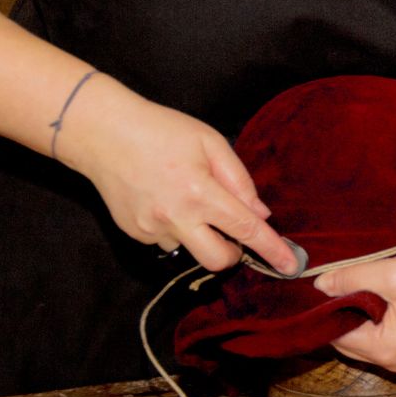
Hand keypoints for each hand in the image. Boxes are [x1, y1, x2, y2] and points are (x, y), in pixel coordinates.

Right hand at [57, 75, 297, 272]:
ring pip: (191, 249)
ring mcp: (152, 229)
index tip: (292, 266)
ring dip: (199, 234)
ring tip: (183, 197)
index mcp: (200, 191)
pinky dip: (176, 227)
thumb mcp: (210, 142)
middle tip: (231, 231)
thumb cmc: (162, 130)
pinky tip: (163, 200)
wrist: (102, 133)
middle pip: (218, 260)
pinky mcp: (135, 234)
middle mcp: (176, 216)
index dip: (272, 250)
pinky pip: (168, 241)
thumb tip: (260, 214)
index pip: (246, 229)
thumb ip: (239, 180)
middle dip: (233, 253)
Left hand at [314, 247, 395, 371]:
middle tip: (344, 284)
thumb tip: (318, 286)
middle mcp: (394, 362)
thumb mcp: (390, 274)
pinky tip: (378, 298)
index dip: (328, 311)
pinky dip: (372, 320)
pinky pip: (379, 338)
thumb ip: (350, 280)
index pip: (337, 336)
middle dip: (342, 315)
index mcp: (387, 350)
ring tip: (362, 288)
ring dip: (357, 317)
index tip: (326, 286)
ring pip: (363, 340)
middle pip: (348, 342)